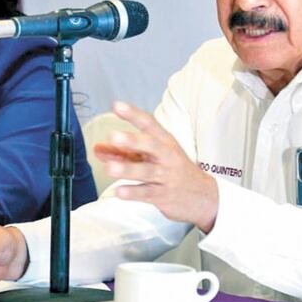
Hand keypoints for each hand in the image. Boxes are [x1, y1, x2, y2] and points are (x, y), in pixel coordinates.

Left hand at [93, 101, 218, 232]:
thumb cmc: (174, 170)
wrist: (203, 195)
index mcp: (165, 142)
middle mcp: (167, 156)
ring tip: (109, 167)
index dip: (133, 114)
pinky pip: (147, 193)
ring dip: (127, 169)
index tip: (117, 106)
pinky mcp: (164, 195)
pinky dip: (133, 192)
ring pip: (147, 171)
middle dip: (132, 141)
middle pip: (151, 145)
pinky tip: (119, 191)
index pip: (149, 124)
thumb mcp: (153, 157)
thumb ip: (123, 153)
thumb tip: (98, 149)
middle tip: (114, 136)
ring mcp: (166, 176)